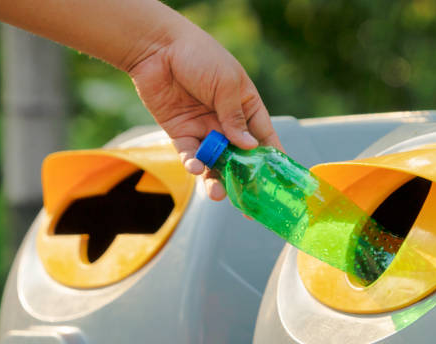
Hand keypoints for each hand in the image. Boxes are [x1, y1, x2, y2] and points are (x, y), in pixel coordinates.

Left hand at [128, 23, 281, 200]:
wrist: (156, 48)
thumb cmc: (199, 56)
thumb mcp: (226, 84)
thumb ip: (236, 117)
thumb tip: (250, 147)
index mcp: (246, 107)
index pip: (264, 138)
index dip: (271, 159)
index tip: (279, 183)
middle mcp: (227, 122)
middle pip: (240, 158)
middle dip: (244, 180)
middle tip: (248, 205)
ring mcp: (204, 130)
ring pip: (215, 163)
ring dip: (217, 180)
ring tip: (218, 193)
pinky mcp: (181, 134)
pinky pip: (190, 155)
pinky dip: (193, 164)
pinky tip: (196, 168)